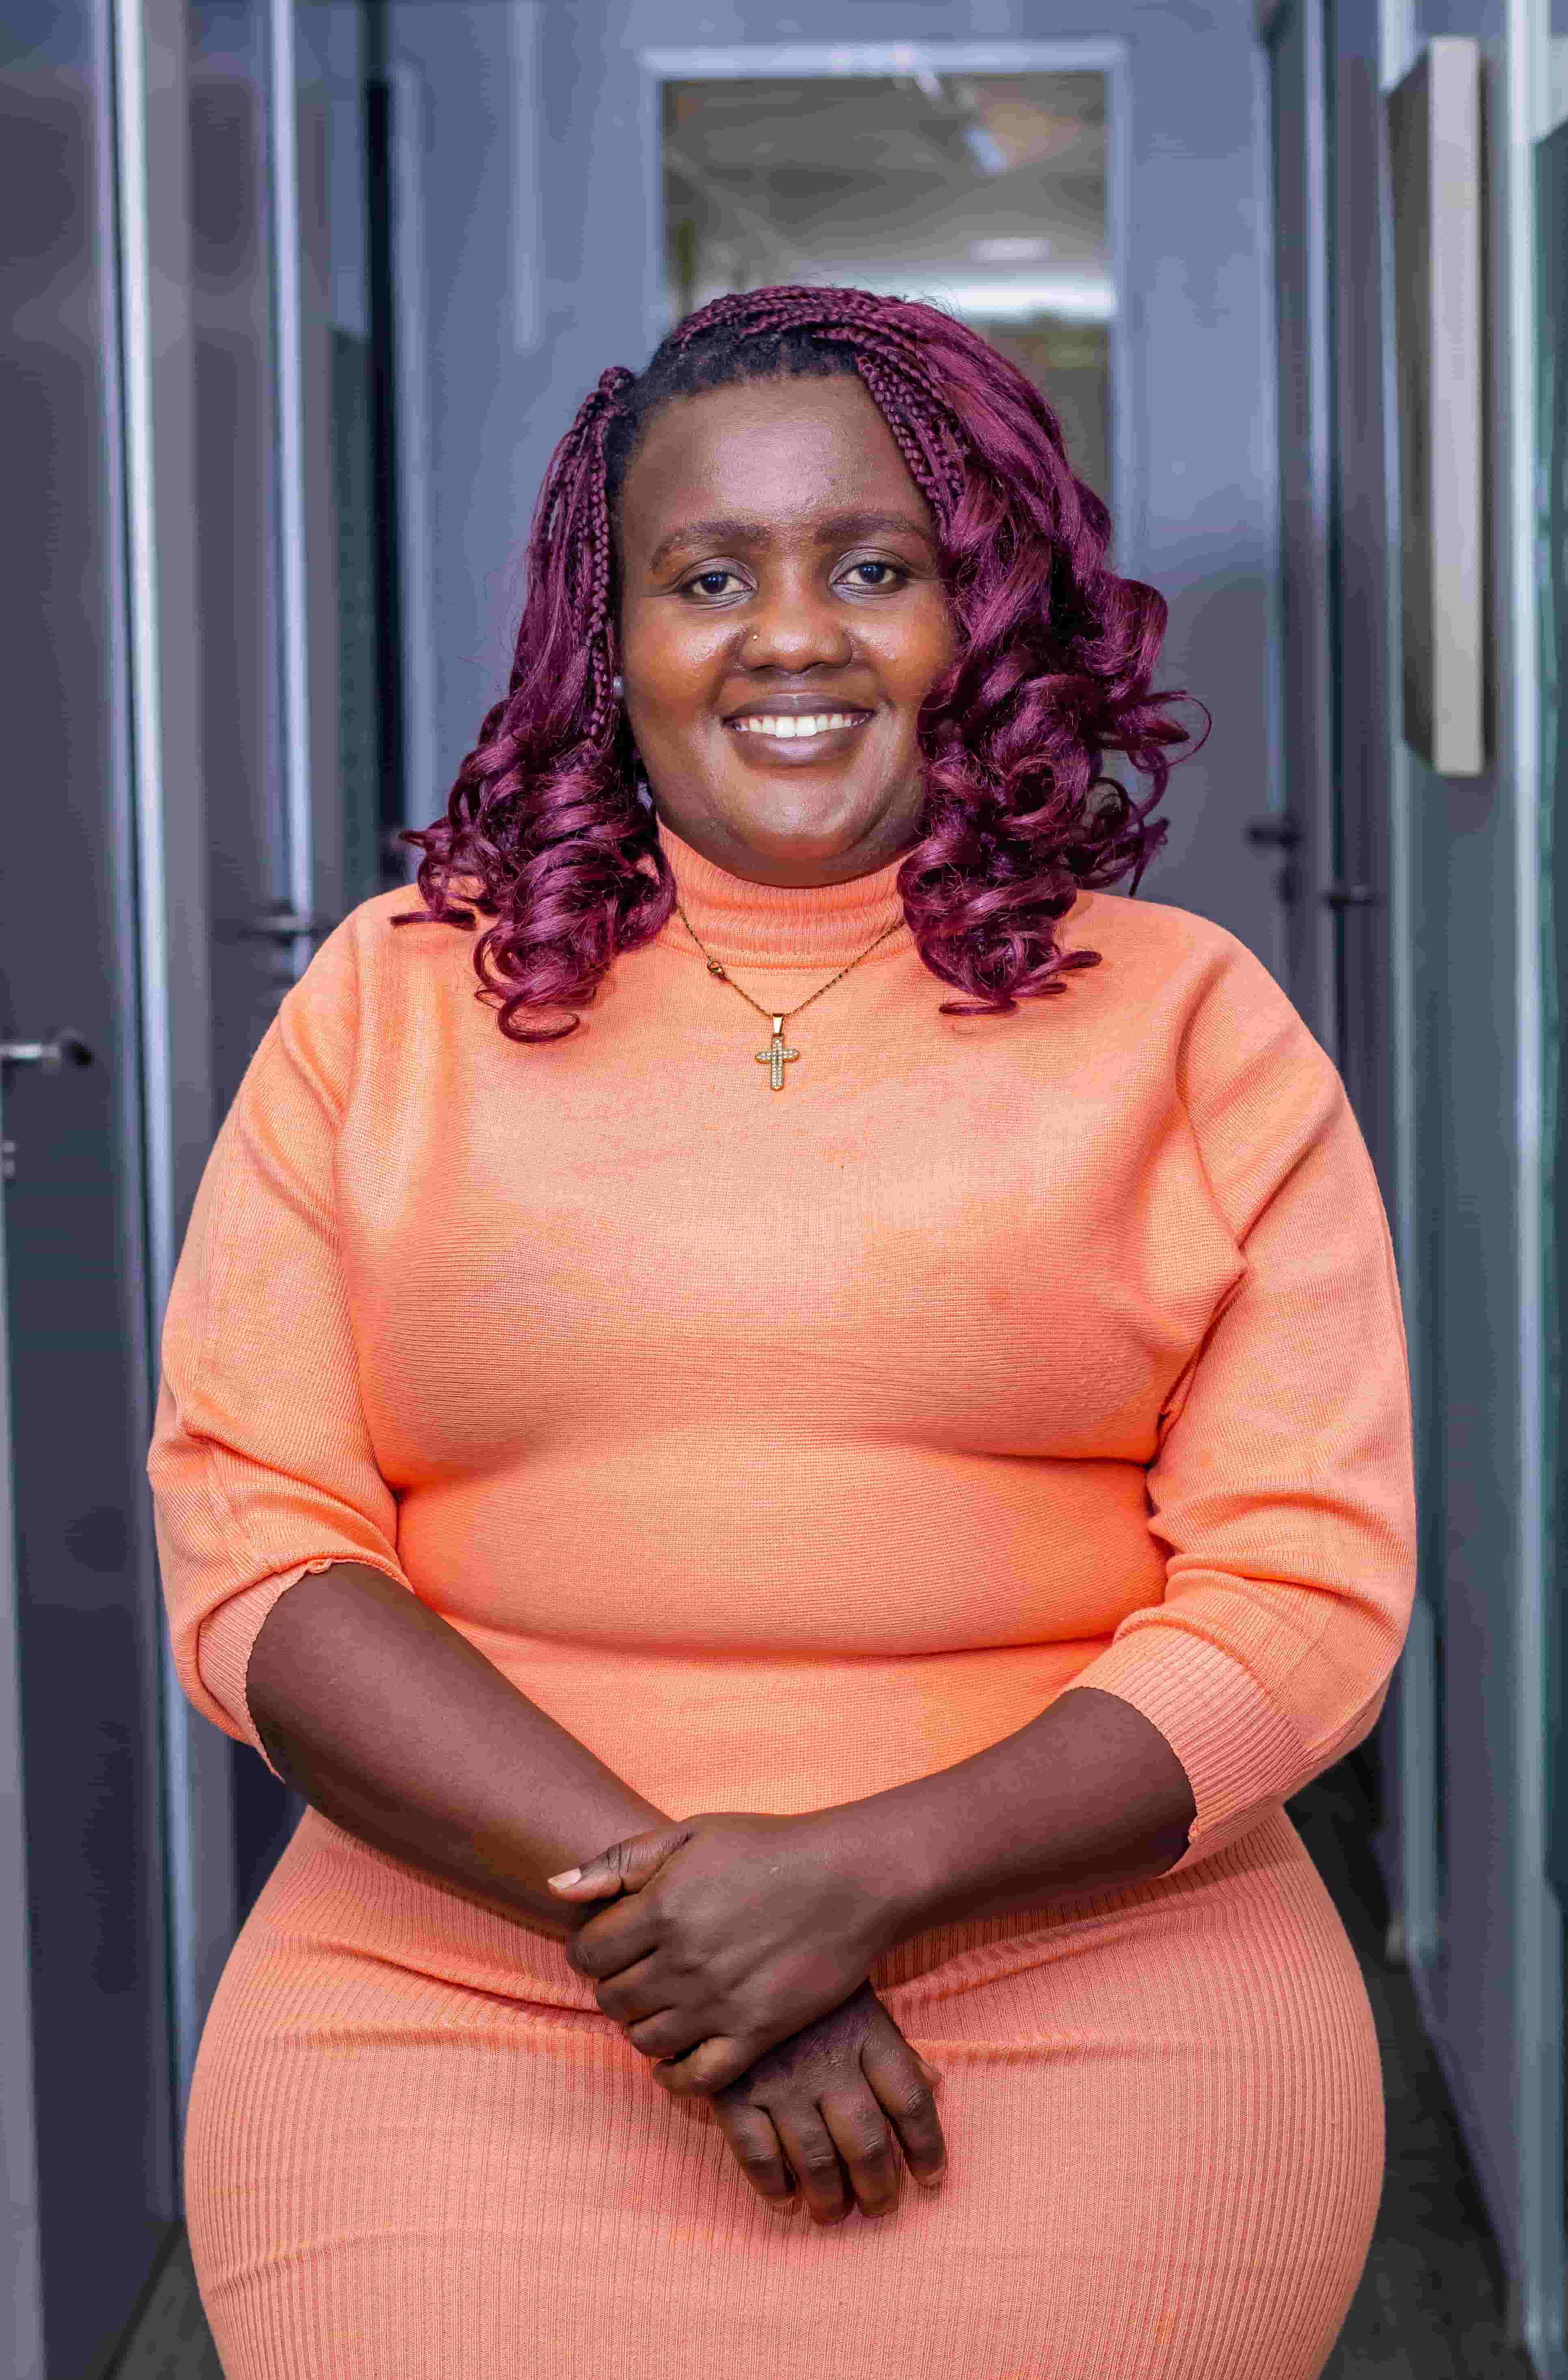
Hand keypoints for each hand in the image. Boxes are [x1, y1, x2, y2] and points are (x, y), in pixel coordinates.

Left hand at [547, 1811, 902, 2094]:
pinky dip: (675, 2076)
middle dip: (614, 1986)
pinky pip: (696, 2077)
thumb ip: (619, 1861)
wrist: (850, 1879)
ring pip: (645, 2040)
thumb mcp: (691, 1834)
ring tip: (660, 2004)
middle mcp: (683, 1962)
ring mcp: (718, 2003)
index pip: (587, 1952)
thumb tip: (554, 1888)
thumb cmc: (768, 1847)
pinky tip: (675, 2057)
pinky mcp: (756, 2033)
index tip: (610, 1942)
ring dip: (642, 2026)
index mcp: (661, 1908)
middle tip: (637, 1972)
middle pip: (611, 1999)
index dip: (589, 1948)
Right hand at [711, 1982, 946, 2225]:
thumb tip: (934, 2086)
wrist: (734, 1950)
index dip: (927, 2147)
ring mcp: (780, 2080)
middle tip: (879, 2206)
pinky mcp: (734, 2090)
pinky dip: (773, 2185)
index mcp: (866, 2034)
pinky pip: (757, 2153)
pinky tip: (786, 2199)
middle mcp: (828, 2063)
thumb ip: (895, 2047)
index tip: (932, 2178)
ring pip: (815, 2158)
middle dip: (878, 2186)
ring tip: (834, 2213)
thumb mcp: (860, 2000)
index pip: (910, 2101)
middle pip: (865, 2141)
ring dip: (829, 2197)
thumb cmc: (809, 1985)